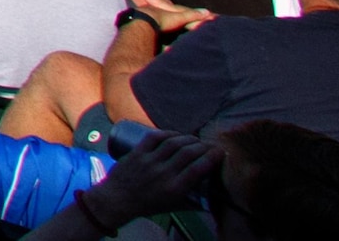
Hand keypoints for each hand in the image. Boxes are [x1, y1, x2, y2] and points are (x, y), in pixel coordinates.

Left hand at [63, 125, 222, 234]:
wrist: (117, 200)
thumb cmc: (148, 204)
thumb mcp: (173, 206)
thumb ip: (192, 202)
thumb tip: (213, 197)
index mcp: (174, 188)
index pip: (199, 168)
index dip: (212, 157)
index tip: (221, 152)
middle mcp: (163, 173)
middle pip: (188, 152)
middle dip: (203, 145)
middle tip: (209, 144)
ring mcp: (149, 161)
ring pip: (173, 142)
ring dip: (188, 138)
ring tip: (195, 140)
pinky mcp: (137, 152)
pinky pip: (154, 137)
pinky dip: (168, 132)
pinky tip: (177, 134)